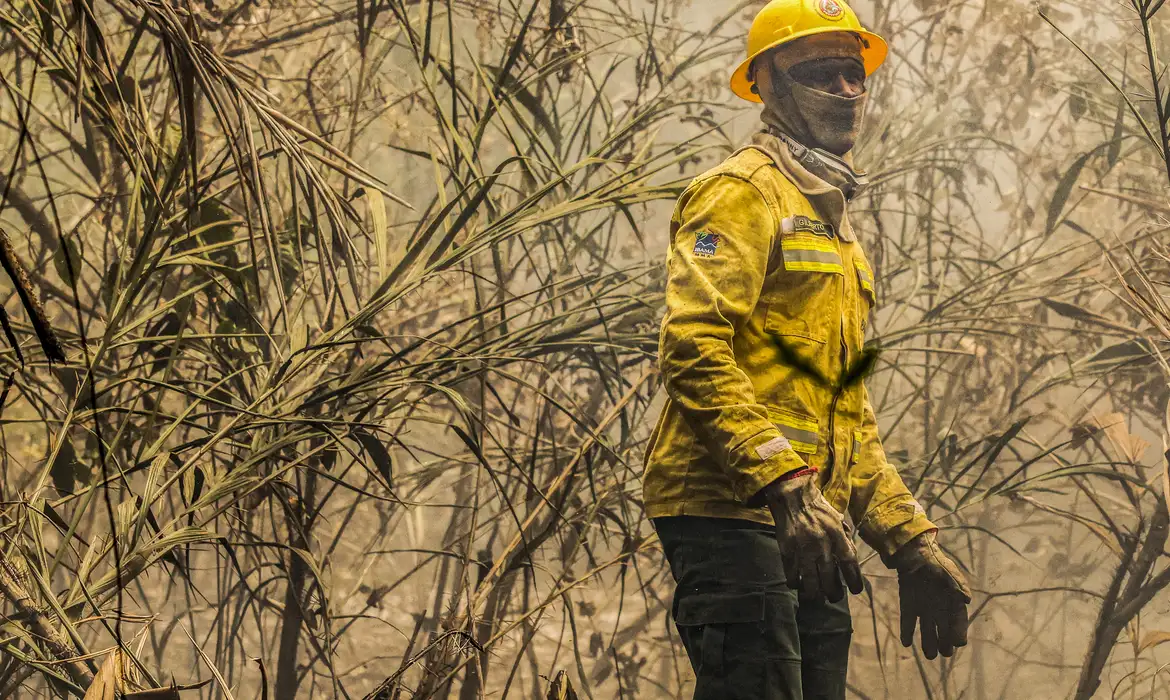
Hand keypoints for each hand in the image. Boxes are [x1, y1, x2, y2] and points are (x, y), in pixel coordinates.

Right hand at [761, 473, 864, 602]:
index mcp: (836, 535)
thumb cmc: (818, 508)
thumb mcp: (837, 520)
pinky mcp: (787, 550)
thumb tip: (849, 559)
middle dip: (833, 593)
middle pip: (829, 578)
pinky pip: (792, 574)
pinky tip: (797, 584)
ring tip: (816, 596)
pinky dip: (795, 582)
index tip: (856, 590)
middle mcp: (821, 544)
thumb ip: (844, 539)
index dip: (854, 580)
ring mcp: (803, 549)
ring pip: (810, 581)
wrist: (792, 498)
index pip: (849, 563)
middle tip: (834, 597)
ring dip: (814, 593)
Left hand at [891, 530, 971, 658]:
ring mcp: (923, 608)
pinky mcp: (908, 606)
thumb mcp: (949, 573)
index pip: (958, 621)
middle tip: (944, 653)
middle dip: (944, 644)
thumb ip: (958, 586)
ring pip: (927, 630)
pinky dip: (907, 631)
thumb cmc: (935, 563)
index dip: (959, 632)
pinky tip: (907, 642)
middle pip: (943, 630)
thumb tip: (966, 600)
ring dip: (928, 642)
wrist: (914, 554)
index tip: (957, 642)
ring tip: (929, 655)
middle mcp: (939, 608)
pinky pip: (908, 621)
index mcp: (952, 601)